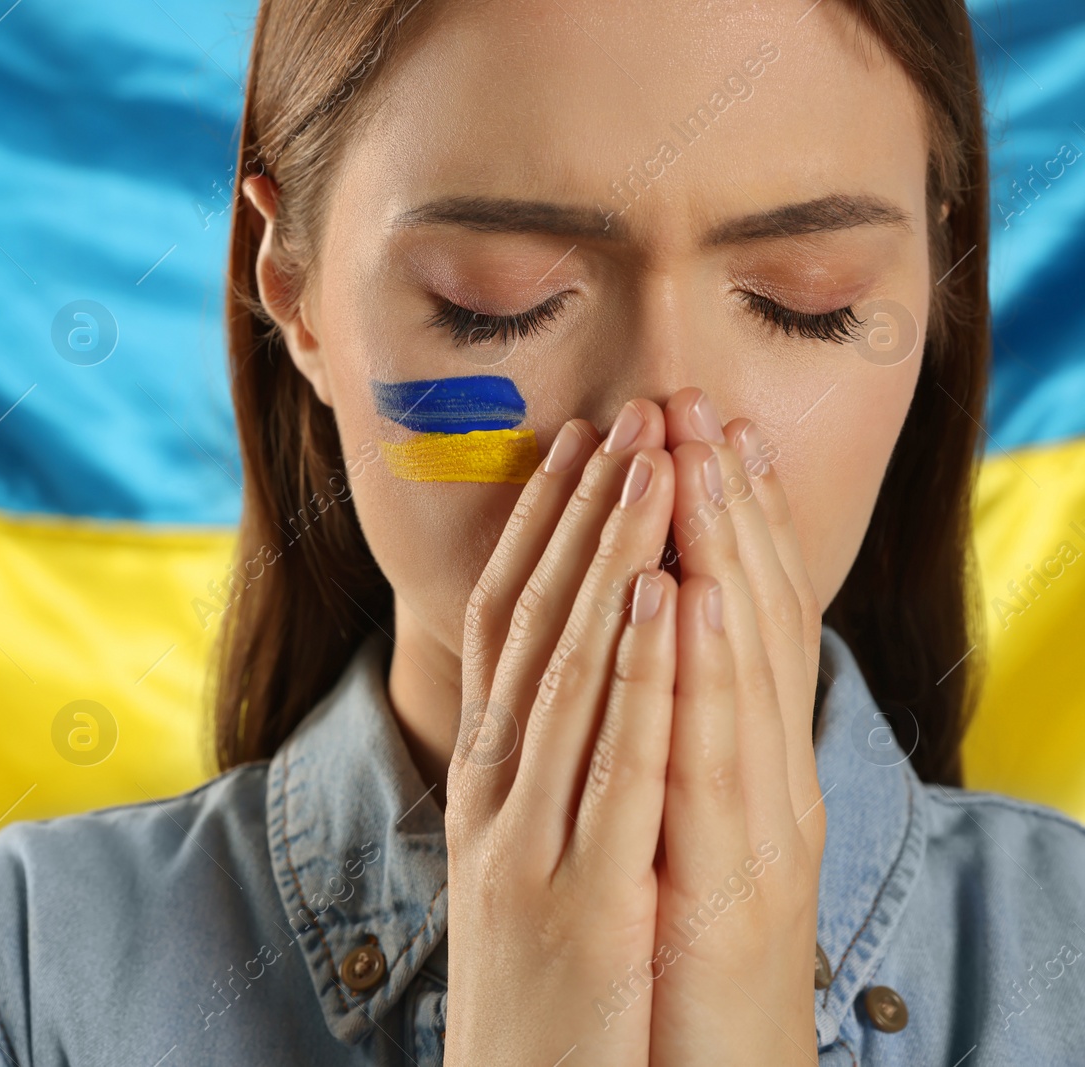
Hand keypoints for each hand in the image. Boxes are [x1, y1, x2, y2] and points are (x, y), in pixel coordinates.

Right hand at [444, 398, 680, 1064]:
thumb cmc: (536, 971)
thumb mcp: (521, 849)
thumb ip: (533, 761)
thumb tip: (559, 672)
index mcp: (488, 771)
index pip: (508, 621)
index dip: (542, 527)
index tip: (582, 445)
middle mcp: (495, 785)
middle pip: (533, 623)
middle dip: (582, 514)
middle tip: (624, 417)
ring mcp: (527, 835)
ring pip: (567, 670)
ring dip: (609, 562)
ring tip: (649, 470)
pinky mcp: (575, 891)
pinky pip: (608, 766)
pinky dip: (631, 676)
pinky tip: (657, 603)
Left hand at [643, 388, 826, 1065]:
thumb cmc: (689, 953)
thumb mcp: (690, 833)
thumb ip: (680, 748)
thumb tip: (653, 657)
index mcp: (752, 763)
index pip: (741, 621)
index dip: (727, 523)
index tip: (705, 432)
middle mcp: (767, 779)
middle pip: (746, 623)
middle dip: (720, 508)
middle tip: (697, 403)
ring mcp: (756, 827)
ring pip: (737, 670)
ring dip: (711, 558)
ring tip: (689, 461)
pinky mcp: (730, 883)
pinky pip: (702, 764)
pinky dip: (689, 678)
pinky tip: (672, 601)